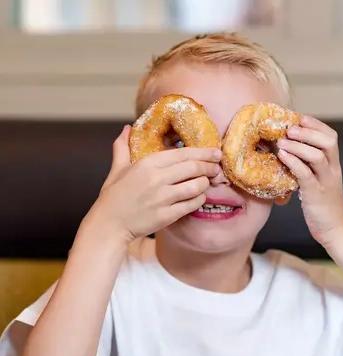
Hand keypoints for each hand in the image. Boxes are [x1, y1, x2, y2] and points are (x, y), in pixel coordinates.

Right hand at [92, 125, 221, 242]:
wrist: (109, 224)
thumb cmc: (113, 196)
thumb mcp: (117, 168)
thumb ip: (123, 147)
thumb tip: (127, 128)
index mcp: (147, 164)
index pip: (183, 154)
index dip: (203, 152)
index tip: (215, 152)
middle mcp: (157, 179)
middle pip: (193, 168)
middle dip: (209, 167)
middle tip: (216, 168)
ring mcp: (163, 198)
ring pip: (196, 186)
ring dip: (205, 184)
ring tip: (206, 183)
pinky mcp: (167, 215)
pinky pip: (192, 205)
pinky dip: (199, 200)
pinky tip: (198, 197)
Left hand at [276, 115, 342, 247]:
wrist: (335, 231)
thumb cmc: (323, 208)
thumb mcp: (319, 183)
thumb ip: (310, 169)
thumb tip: (291, 155)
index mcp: (334, 166)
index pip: (331, 137)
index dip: (316, 125)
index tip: (299, 118)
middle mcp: (333, 171)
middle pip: (328, 141)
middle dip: (308, 131)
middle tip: (289, 128)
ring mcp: (326, 182)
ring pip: (317, 155)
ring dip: (298, 145)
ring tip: (282, 141)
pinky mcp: (316, 195)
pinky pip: (305, 174)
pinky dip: (293, 162)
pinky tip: (282, 156)